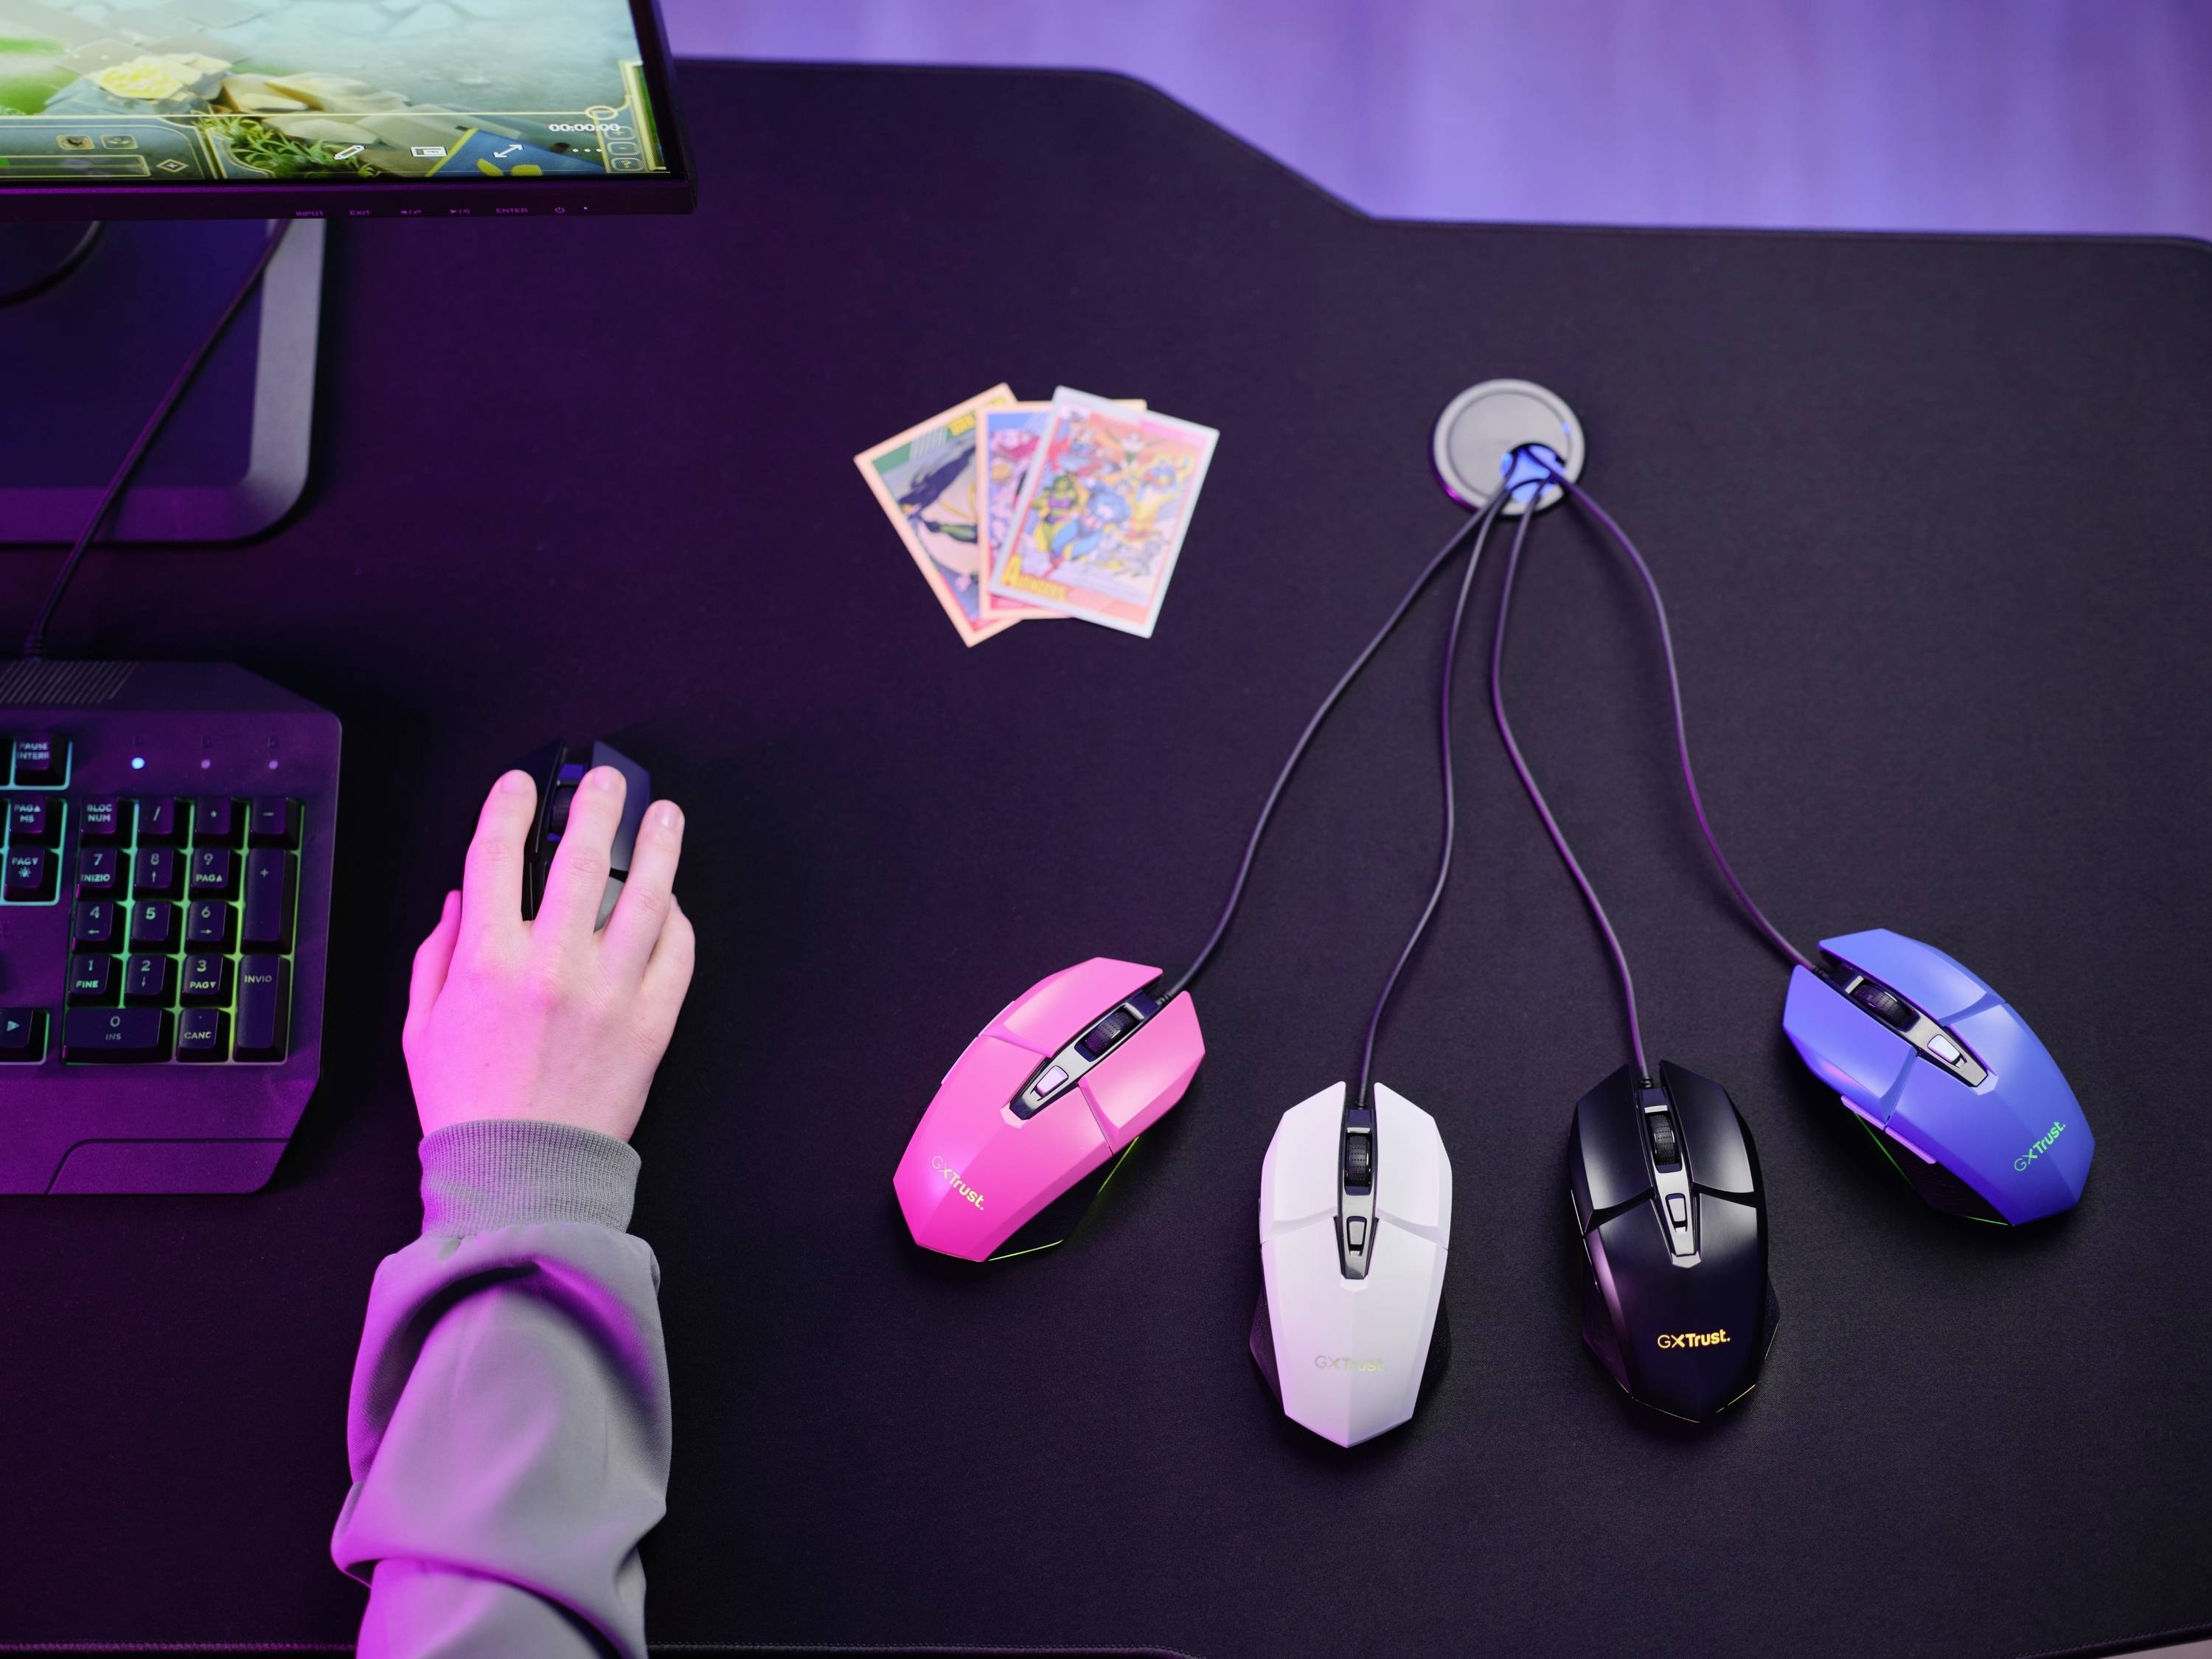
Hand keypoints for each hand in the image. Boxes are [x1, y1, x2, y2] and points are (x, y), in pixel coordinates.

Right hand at [403, 767, 694, 1141]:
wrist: (523, 1176)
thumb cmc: (469, 1106)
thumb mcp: (422, 1027)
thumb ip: (436, 955)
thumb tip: (459, 900)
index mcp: (487, 962)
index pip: (496, 856)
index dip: (509, 807)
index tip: (521, 785)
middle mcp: (552, 967)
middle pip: (583, 858)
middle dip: (596, 804)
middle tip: (608, 779)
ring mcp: (610, 992)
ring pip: (647, 896)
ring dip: (659, 845)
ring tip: (665, 816)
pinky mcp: (652, 1022)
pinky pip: (677, 953)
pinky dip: (678, 920)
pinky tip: (674, 900)